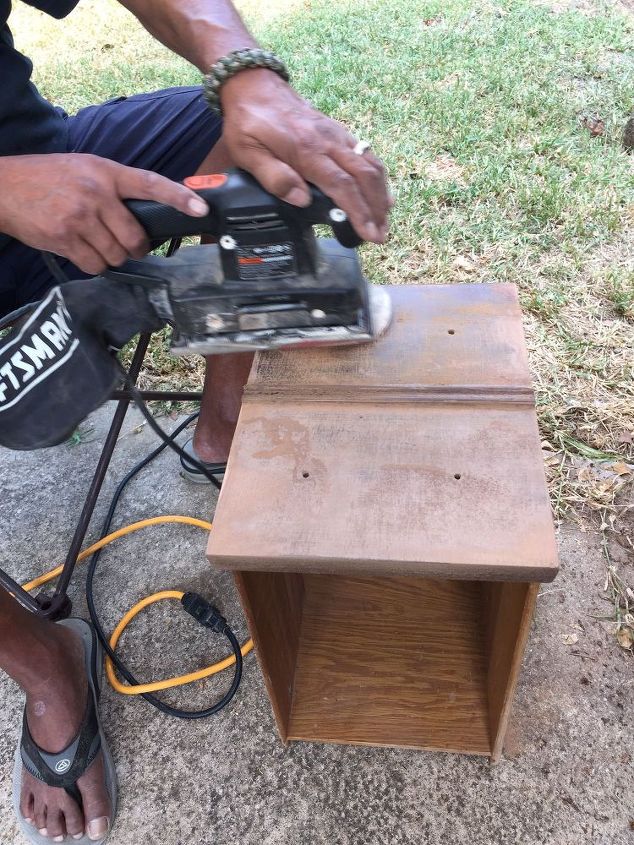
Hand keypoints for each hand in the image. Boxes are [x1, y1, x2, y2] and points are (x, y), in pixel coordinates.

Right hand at [0, 153, 209, 274]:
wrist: (4, 187)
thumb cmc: (48, 178)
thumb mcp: (84, 168)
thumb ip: (114, 186)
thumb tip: (146, 213)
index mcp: (106, 172)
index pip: (150, 184)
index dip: (178, 197)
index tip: (200, 209)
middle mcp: (96, 194)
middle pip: (135, 237)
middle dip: (136, 248)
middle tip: (130, 246)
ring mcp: (80, 217)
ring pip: (116, 255)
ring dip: (112, 257)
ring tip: (98, 244)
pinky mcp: (64, 238)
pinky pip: (95, 265)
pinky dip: (94, 264)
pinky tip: (83, 251)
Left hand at [220, 70, 391, 242]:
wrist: (253, 84)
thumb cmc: (248, 121)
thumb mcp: (247, 152)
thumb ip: (273, 177)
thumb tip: (301, 200)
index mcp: (307, 150)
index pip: (342, 186)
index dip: (358, 212)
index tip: (368, 233)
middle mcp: (328, 141)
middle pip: (365, 177)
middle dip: (376, 208)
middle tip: (381, 235)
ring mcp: (336, 135)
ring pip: (370, 164)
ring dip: (381, 193)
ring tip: (384, 219)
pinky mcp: (337, 131)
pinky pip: (365, 154)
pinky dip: (376, 176)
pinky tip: (379, 192)